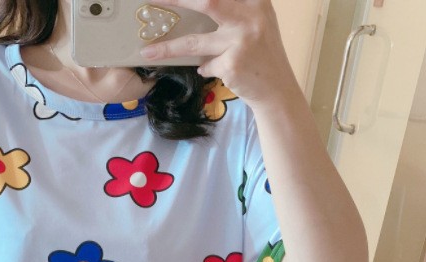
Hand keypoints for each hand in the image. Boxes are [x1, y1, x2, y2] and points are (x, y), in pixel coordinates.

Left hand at [139, 0, 296, 108]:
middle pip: (207, 1)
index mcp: (255, 1)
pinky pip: (207, 65)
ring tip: (148, 52)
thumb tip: (201, 3)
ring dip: (169, 48)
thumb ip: (235, 10)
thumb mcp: (257, 22)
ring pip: (195, 42)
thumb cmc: (263, 55)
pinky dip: (205, 68)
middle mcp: (250, 16)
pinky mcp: (233, 64)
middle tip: (152, 0)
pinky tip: (211, 70)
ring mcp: (241, 41)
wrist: (277, 89)